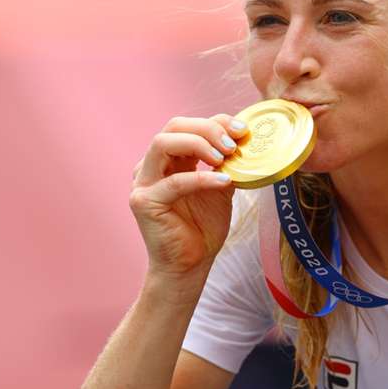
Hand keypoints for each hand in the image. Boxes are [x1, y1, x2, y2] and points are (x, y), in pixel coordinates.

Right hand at [129, 114, 246, 281]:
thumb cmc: (202, 228)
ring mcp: (143, 183)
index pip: (188, 126)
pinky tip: (223, 181)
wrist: (190, 266)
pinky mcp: (144, 202)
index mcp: (168, 160)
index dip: (216, 122)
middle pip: (173, 127)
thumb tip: (244, 139)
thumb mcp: (219, 187)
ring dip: (198, 144)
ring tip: (224, 157)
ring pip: (163, 143)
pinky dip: (201, 178)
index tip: (242, 131)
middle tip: (232, 144)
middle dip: (207, 129)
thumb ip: (225, 164)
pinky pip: (174, 182)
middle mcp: (151, 166)